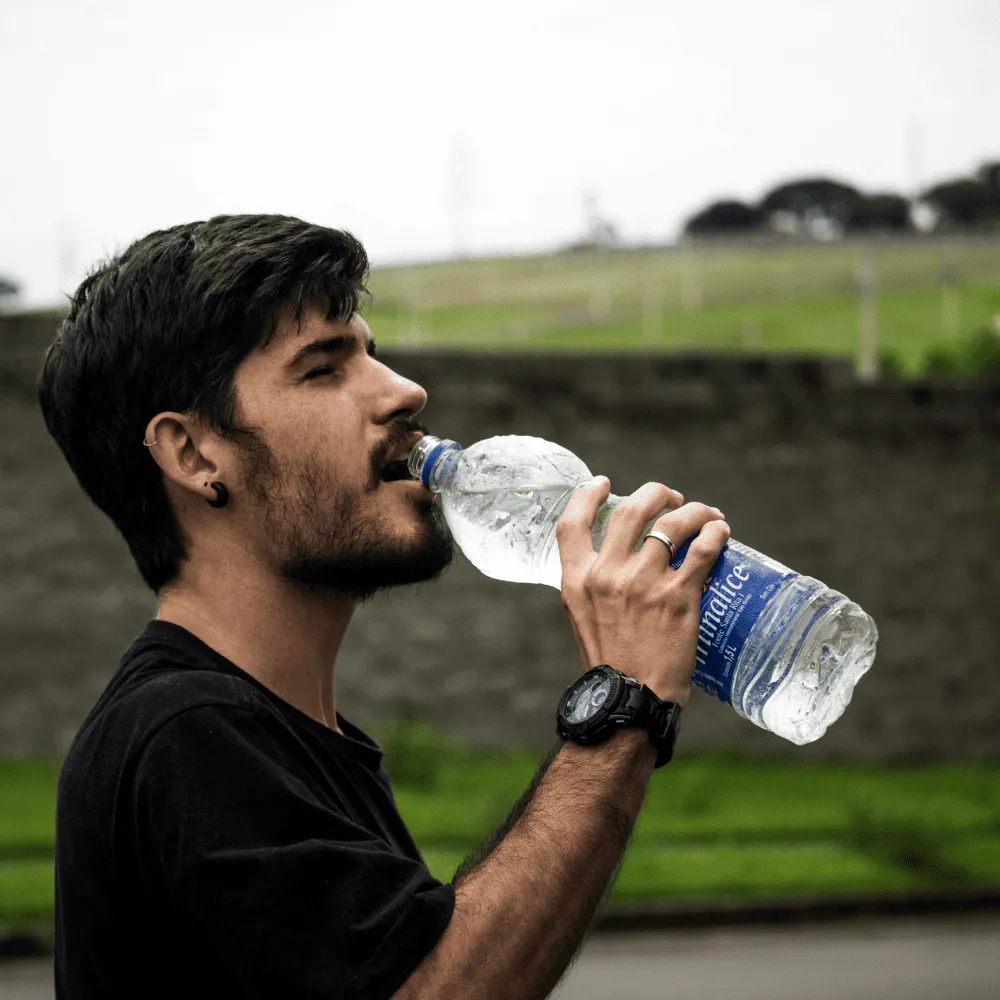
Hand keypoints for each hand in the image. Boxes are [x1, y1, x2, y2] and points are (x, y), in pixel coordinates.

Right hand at [556, 479, 729, 706]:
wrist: (630, 701)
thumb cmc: (610, 665)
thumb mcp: (583, 618)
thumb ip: (593, 587)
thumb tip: (615, 563)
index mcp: (577, 580)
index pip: (571, 523)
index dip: (586, 495)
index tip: (602, 483)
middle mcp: (607, 575)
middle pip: (631, 510)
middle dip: (655, 493)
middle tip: (671, 497)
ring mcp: (644, 582)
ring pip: (672, 522)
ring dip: (693, 510)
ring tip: (706, 514)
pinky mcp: (678, 596)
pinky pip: (702, 549)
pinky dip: (714, 534)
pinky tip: (721, 532)